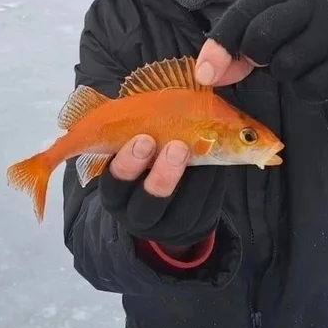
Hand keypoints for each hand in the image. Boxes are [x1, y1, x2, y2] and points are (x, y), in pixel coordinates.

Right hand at [98, 134, 225, 247]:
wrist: (165, 208)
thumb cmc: (144, 166)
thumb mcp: (132, 155)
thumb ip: (137, 136)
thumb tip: (157, 100)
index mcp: (115, 194)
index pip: (113, 184)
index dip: (127, 163)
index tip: (144, 138)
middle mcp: (136, 215)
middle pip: (146, 204)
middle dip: (162, 176)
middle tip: (176, 146)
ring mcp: (166, 226)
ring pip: (180, 211)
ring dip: (194, 179)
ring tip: (200, 150)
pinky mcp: (192, 227)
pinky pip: (204, 209)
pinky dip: (210, 183)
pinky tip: (213, 160)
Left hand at [195, 0, 327, 103]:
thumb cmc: (299, 38)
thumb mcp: (267, 31)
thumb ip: (234, 48)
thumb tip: (207, 74)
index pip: (242, 12)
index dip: (220, 44)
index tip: (205, 74)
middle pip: (261, 35)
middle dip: (253, 57)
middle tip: (265, 60)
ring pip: (285, 64)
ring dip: (282, 75)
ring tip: (296, 64)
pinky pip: (309, 87)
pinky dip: (303, 91)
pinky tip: (314, 77)